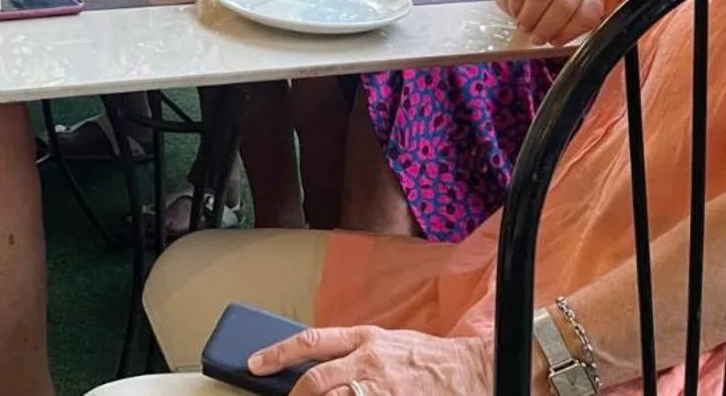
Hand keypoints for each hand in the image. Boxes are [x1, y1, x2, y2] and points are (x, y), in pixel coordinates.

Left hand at [250, 325, 492, 395]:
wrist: (472, 372)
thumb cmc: (429, 359)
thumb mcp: (388, 342)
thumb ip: (353, 351)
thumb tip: (318, 365)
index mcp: (366, 338)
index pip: (311, 341)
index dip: (277, 353)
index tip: (253, 364)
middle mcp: (369, 361)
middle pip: (315, 382)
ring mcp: (381, 388)